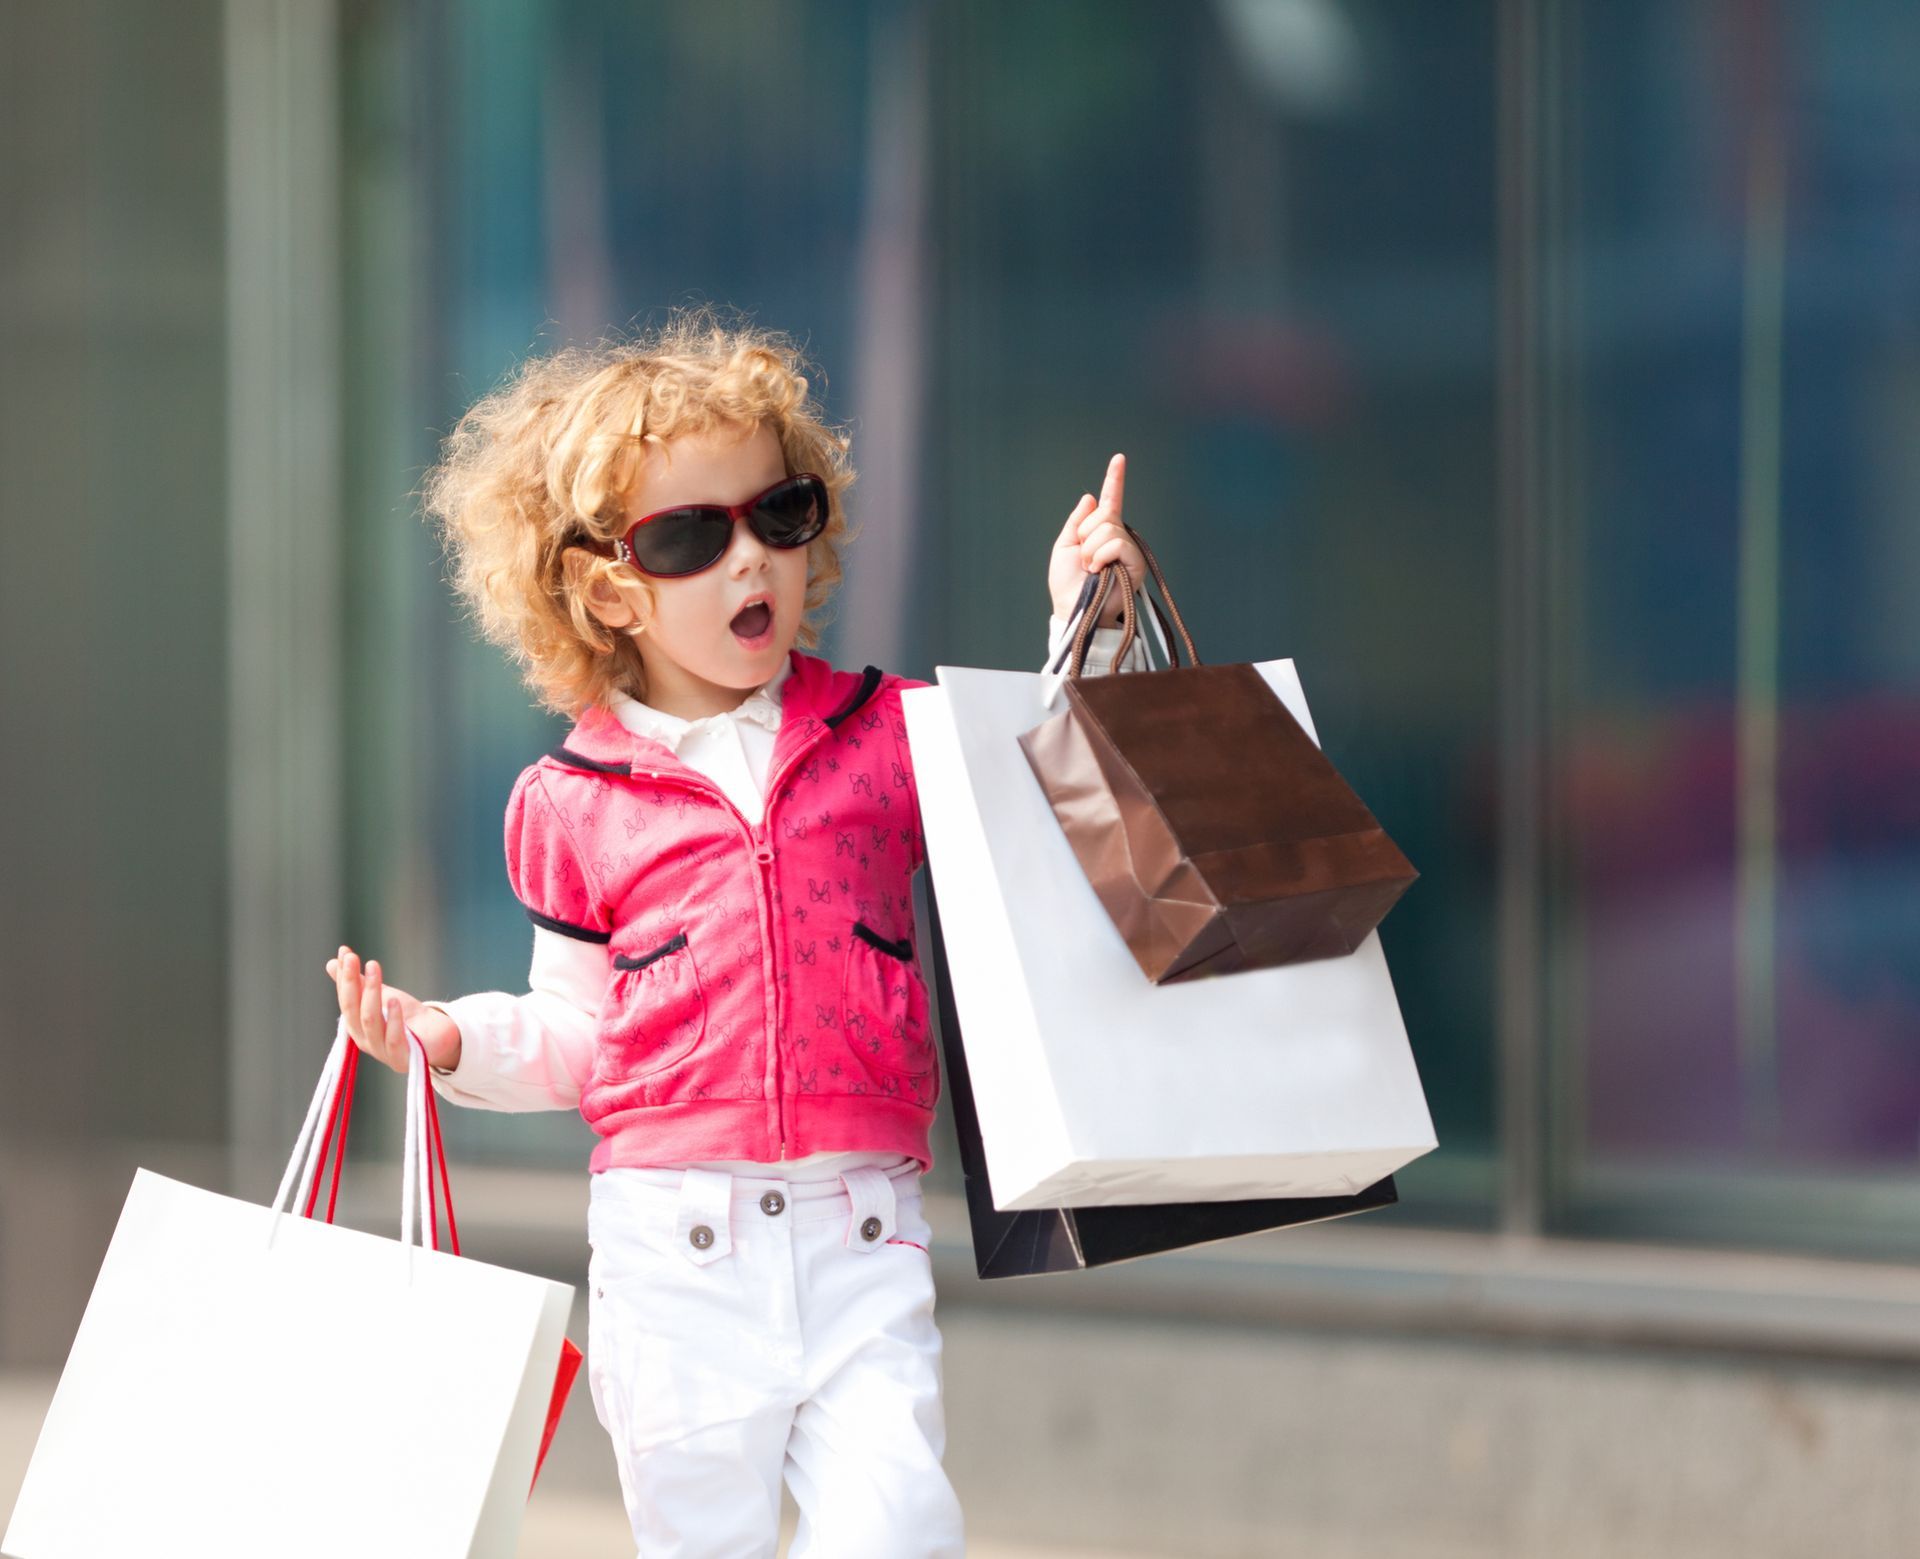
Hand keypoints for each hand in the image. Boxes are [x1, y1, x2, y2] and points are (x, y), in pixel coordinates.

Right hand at [324, 945, 460, 1073]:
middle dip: (352, 982)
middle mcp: (365, 1040)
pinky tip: (395, 1000)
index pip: (345, 1000)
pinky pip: (394, 1039)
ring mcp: (382, 1051)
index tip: (346, 953)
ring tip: (374, 969)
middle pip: (354, 1010)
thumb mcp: (382, 996)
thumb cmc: (406, 1017)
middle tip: (355, 958)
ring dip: (371, 993)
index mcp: (356, 1026)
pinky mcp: (403, 1057)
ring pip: (371, 1021)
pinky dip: (393, 1019)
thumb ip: (360, 982)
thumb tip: (334, 961)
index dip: (344, 978)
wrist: (437, 1038)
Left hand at [1048, 452, 1147, 626]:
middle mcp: (1119, 538)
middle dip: (1086, 535)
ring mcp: (1128, 550)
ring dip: (1091, 549)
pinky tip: (1099, 571)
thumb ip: (1077, 522)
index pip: (1111, 501)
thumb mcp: (1064, 547)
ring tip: (1091, 568)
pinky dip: (1100, 556)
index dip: (1114, 479)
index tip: (1119, 458)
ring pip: (1108, 528)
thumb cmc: (1068, 585)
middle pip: (1104, 515)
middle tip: (1084, 559)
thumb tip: (1091, 497)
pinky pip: (1116, 543)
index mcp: (1101, 532)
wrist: (1074, 610)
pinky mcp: (1136, 563)